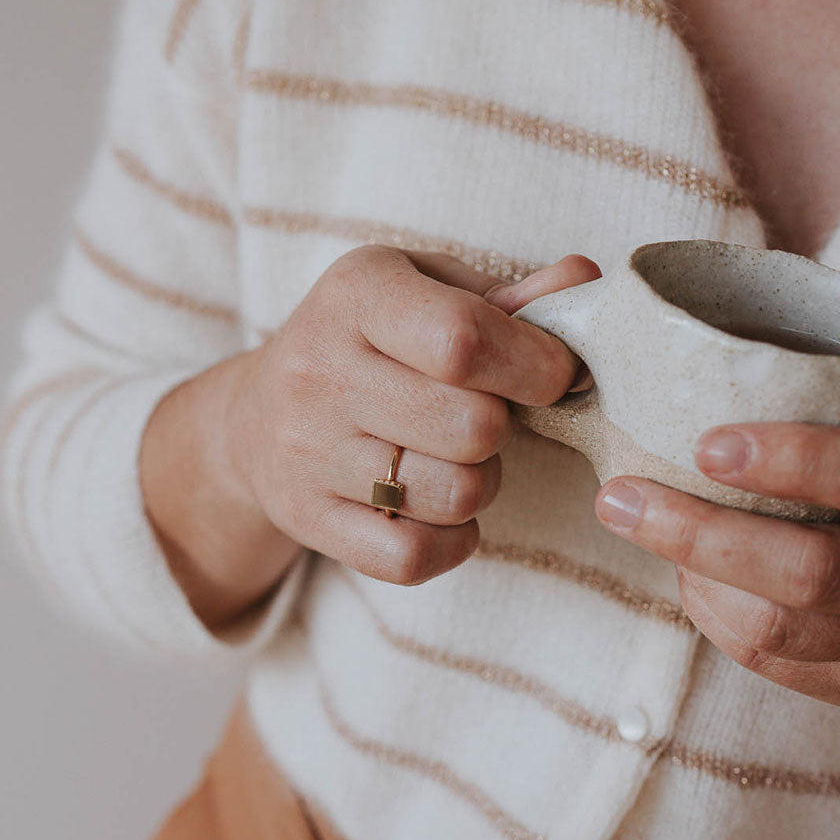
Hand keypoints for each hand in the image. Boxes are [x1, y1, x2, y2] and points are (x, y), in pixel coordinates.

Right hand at [226, 246, 600, 586]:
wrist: (255, 419)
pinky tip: (438, 509)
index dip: (535, 366)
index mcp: (356, 294)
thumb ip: (508, 298)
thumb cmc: (366, 344)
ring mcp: (306, 453)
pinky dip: (450, 541)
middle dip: (501, 429)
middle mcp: (320, 371)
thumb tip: (584, 283)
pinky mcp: (306, 520)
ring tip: (454, 459)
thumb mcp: (426, 291)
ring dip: (480, 484)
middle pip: (472, 428)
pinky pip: (413, 556)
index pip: (464, 341)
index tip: (550, 374)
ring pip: (454, 496)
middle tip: (482, 418)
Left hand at [593, 419, 839, 729]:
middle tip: (619, 499)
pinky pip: (776, 665)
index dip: (800, 459)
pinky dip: (717, 615)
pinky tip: (693, 577)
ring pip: (778, 630)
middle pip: (811, 571)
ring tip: (643, 527)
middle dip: (698, 534)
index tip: (711, 443)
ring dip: (694, 576)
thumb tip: (720, 385)